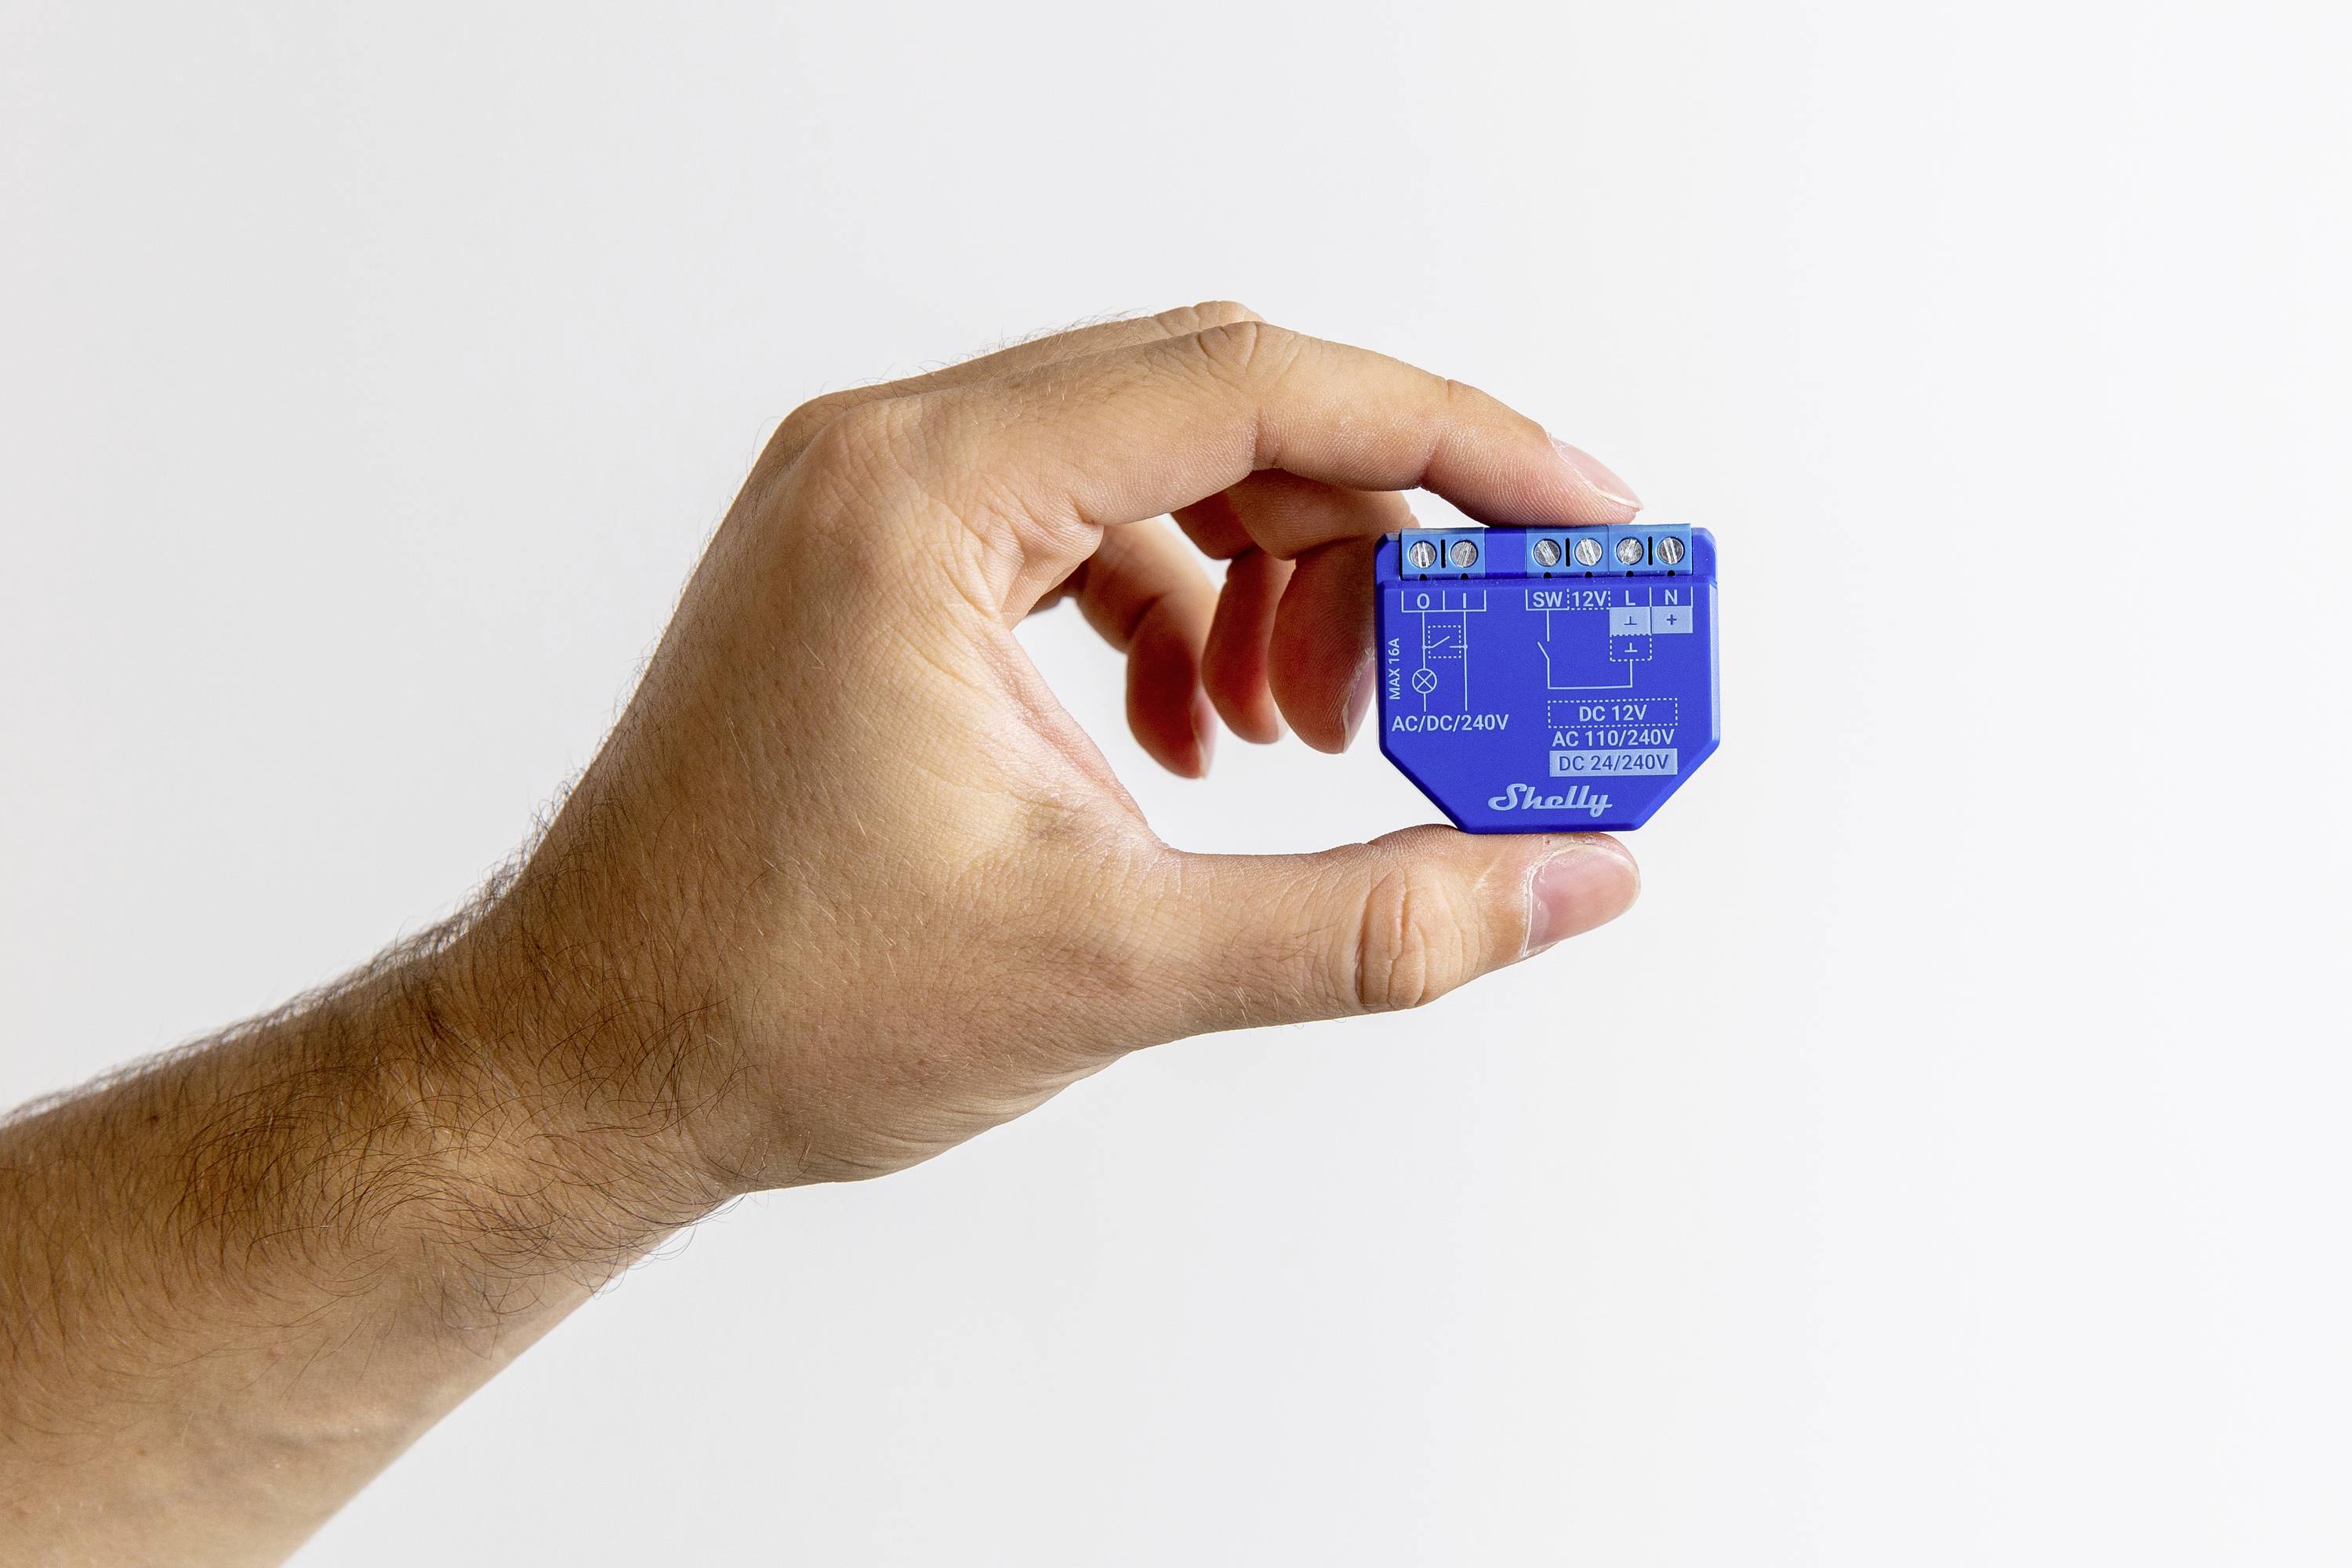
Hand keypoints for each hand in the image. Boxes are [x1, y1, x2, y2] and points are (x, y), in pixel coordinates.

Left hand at [439, 303, 1645, 1208]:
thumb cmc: (773, 1003)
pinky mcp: (884, 572)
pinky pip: (1090, 535)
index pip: (1250, 388)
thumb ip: (1370, 918)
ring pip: (1160, 470)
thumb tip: (1567, 877)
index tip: (1581, 517)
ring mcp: (877, 506)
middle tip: (1481, 658)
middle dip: (1378, 530)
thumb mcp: (1113, 961)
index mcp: (923, 496)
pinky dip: (1188, 617)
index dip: (1450, 443)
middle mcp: (892, 459)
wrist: (584, 1064)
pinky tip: (1210, 740)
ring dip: (1282, 581)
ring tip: (1320, 731)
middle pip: (1217, 411)